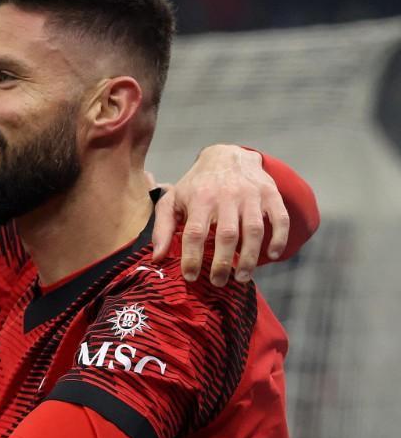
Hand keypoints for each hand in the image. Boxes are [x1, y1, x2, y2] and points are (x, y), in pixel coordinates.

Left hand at [152, 145, 289, 285]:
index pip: (195, 233)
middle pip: (226, 235)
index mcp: (200, 198)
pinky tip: (271, 255)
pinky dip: (279, 238)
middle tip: (219, 283)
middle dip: (223, 264)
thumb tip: (156, 258)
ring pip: (253, 230)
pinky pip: (280, 218)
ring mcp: (251, 194)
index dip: (192, 257)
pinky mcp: (270, 194)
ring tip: (242, 277)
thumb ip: (163, 228)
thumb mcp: (173, 200)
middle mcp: (226, 196)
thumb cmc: (197, 185)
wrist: (228, 155)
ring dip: (249, 257)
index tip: (191, 277)